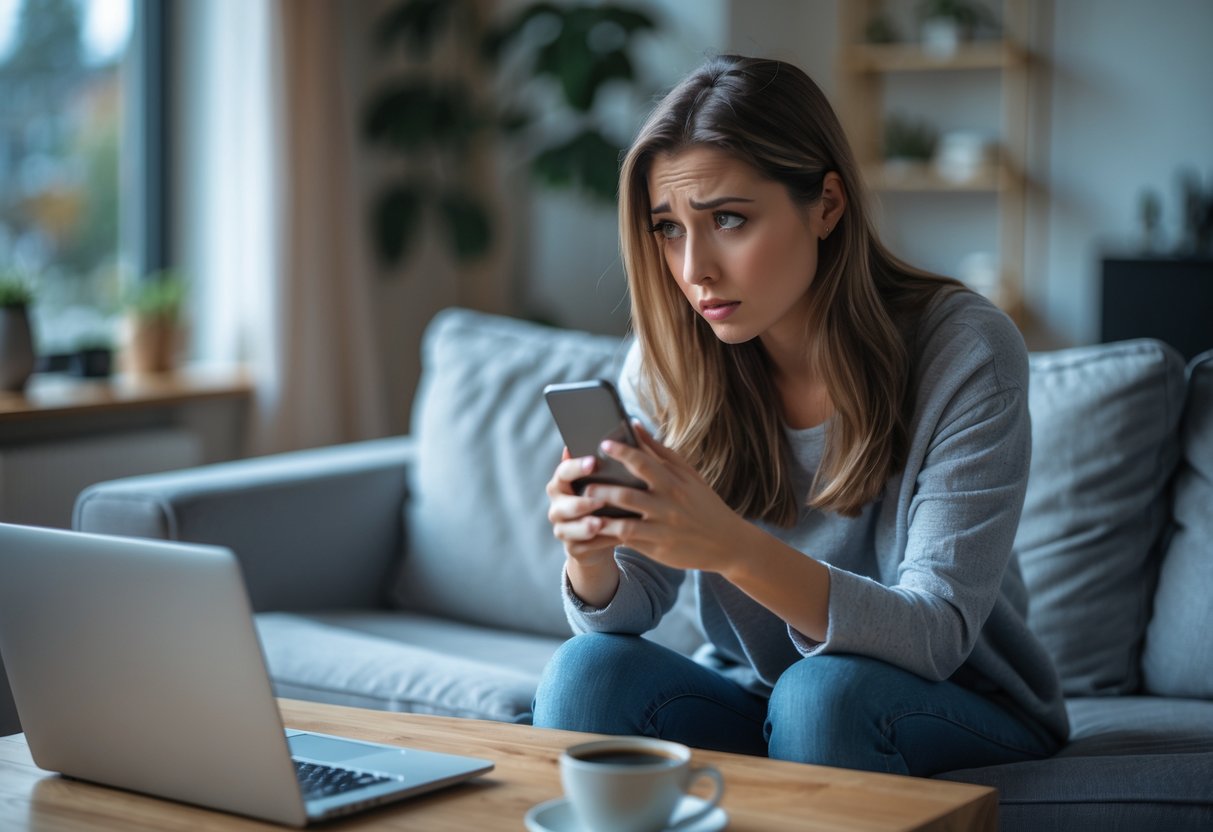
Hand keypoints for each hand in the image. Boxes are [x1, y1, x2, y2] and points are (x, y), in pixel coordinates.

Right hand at [546, 448, 621, 583]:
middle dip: (581, 502)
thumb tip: (631, 428)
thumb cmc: (607, 500)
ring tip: (600, 523)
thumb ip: (611, 461)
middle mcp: (558, 504)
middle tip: (599, 500)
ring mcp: (562, 527)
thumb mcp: (608, 482)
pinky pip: (582, 546)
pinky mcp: (572, 547)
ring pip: (569, 527)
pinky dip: (597, 543)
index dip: (577, 467)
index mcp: (563, 482)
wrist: (602, 535)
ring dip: (585, 526)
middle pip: (563, 503)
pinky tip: (613, 539)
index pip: (564, 471)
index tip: (594, 461)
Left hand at [586, 422, 750, 573]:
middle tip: (582, 485)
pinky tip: (596, 529)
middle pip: (627, 495)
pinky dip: (611, 535)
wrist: (727, 542)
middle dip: (601, 489)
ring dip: (601, 515)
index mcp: (675, 483)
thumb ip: (659, 451)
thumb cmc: (703, 503)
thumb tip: (634, 425)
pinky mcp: (658, 550)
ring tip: (583, 508)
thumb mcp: (688, 475)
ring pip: (624, 523)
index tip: (602, 444)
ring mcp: (662, 530)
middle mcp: (668, 506)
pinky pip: (629, 543)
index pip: (644, 463)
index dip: (622, 452)